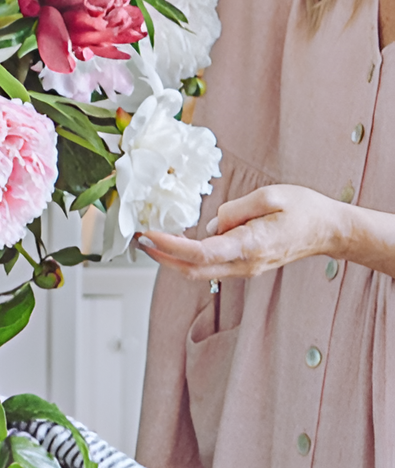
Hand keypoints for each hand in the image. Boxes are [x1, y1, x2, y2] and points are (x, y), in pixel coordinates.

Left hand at [137, 185, 346, 280]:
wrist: (328, 231)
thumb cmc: (304, 209)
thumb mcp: (271, 195)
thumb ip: (236, 209)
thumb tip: (212, 225)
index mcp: (249, 246)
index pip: (201, 253)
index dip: (170, 247)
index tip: (149, 236)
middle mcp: (244, 264)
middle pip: (192, 270)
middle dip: (162, 257)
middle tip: (139, 239)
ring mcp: (243, 270)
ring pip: (198, 272)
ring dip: (172, 259)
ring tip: (151, 239)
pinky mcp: (243, 267)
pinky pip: (210, 266)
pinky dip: (188, 257)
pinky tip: (175, 243)